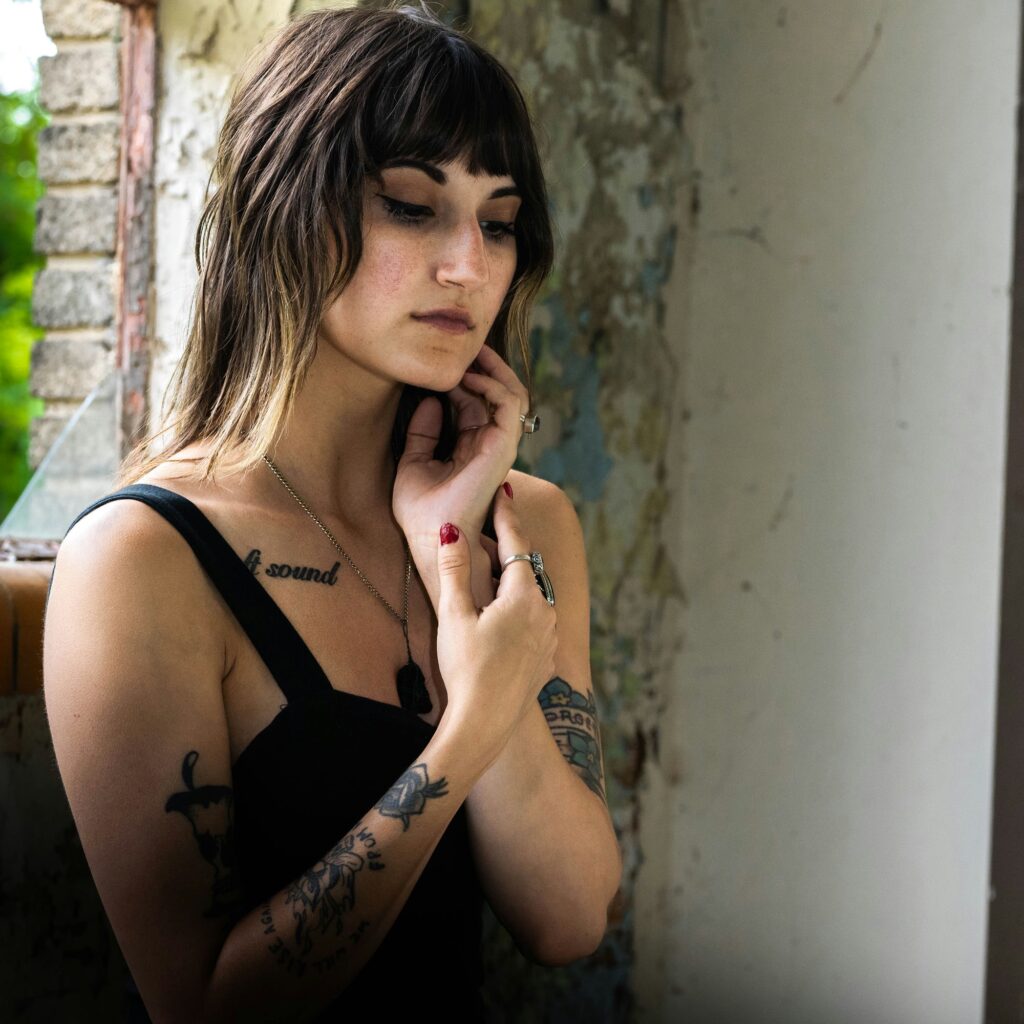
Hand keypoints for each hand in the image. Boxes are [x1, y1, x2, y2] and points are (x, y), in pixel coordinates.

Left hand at [392, 343, 529, 550]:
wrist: (429, 535)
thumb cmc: (420, 511)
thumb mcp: (413, 462)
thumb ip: (423, 434)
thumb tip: (430, 402)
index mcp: (471, 449)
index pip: (476, 404)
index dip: (461, 379)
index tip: (440, 365)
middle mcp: (489, 446)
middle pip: (498, 395)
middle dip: (485, 367)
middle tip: (465, 347)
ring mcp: (498, 447)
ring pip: (512, 395)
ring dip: (493, 370)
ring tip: (471, 354)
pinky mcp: (502, 448)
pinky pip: (509, 406)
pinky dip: (492, 385)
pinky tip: (467, 378)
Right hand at [433, 483, 557, 759]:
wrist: (486, 724)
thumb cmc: (466, 669)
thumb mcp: (454, 616)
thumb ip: (454, 569)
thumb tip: (450, 528)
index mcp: (524, 595)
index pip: (516, 543)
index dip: (506, 515)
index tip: (502, 489)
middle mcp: (545, 610)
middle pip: (527, 567)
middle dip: (509, 545)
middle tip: (493, 523)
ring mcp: (549, 635)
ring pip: (534, 593)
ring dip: (515, 577)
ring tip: (494, 567)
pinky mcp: (546, 657)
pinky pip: (536, 618)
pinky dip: (520, 606)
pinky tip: (503, 613)